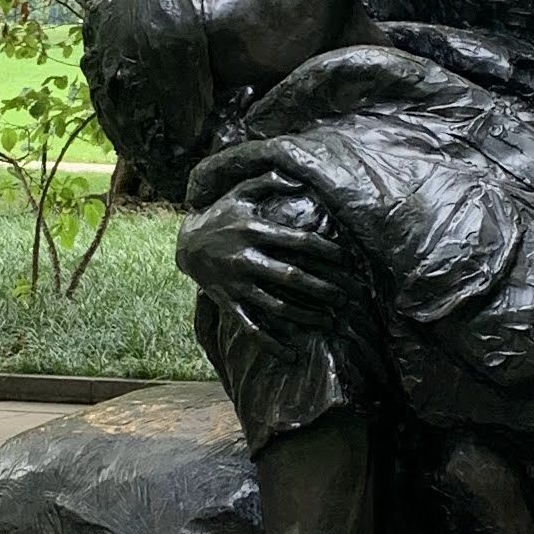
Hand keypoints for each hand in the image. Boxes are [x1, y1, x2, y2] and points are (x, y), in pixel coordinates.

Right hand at [176, 187, 356, 333]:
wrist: (185, 244)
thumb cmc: (220, 215)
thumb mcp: (240, 192)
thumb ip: (268, 181)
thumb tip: (299, 178)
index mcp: (255, 231)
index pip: (299, 242)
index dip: (326, 250)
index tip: (348, 260)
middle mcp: (247, 259)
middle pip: (292, 277)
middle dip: (323, 288)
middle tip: (348, 297)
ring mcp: (237, 284)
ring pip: (276, 305)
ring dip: (305, 316)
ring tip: (330, 322)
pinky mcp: (229, 302)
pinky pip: (251, 327)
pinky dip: (270, 343)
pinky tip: (291, 354)